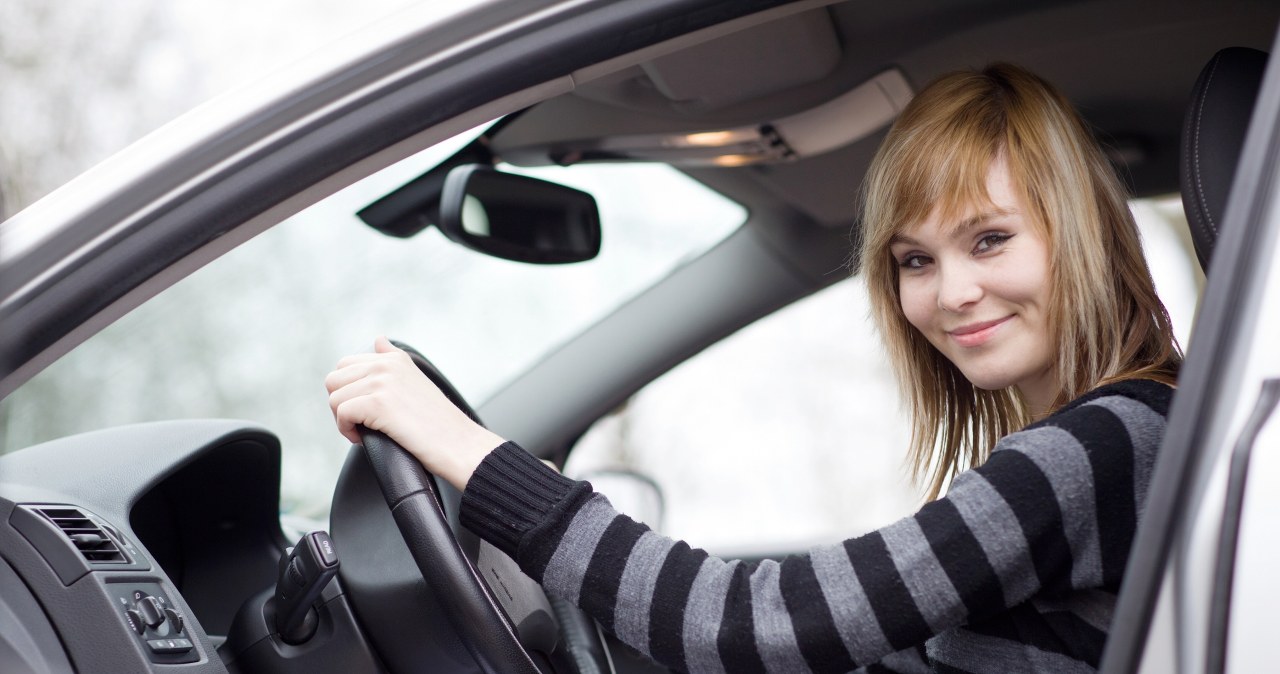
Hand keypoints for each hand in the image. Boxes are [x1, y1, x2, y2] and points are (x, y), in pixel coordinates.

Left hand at [325, 336, 504, 489]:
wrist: (458, 443)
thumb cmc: (437, 421)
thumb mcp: (415, 379)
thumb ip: (392, 358)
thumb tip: (378, 339)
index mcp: (394, 358)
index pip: (345, 365)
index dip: (348, 391)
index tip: (364, 409)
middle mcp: (386, 364)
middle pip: (333, 380)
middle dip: (341, 404)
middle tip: (361, 422)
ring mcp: (382, 381)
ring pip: (334, 398)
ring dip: (343, 420)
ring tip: (365, 431)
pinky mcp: (377, 403)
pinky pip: (341, 414)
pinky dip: (347, 431)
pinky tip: (364, 438)